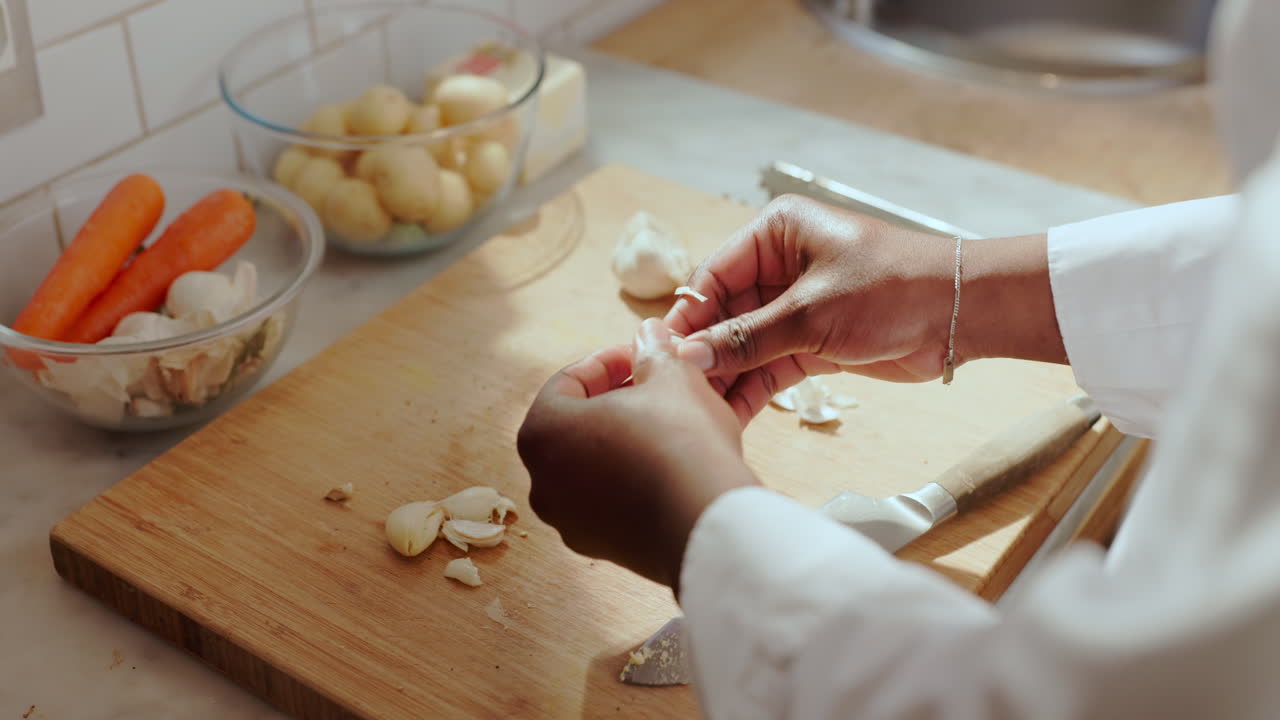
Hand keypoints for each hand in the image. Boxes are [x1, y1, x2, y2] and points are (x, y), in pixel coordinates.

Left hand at [517, 319, 759, 589]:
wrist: (707, 524)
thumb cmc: (680, 440)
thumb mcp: (671, 377)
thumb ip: (653, 352)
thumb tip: (649, 334)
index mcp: (542, 432)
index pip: (568, 382)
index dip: (609, 361)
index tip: (641, 355)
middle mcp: (542, 481)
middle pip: (576, 426)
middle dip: (614, 402)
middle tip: (653, 386)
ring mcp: (569, 521)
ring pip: (593, 466)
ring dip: (624, 441)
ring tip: (666, 425)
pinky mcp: (601, 548)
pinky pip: (611, 501)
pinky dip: (633, 480)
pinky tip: (670, 467)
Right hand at [665, 195, 1063, 423]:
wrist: (962, 313)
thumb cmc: (894, 287)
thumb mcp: (811, 312)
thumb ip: (747, 339)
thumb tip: (689, 359)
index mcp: (776, 233)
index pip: (713, 276)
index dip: (688, 318)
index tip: (663, 356)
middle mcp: (780, 265)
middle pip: (724, 314)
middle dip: (704, 354)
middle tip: (677, 394)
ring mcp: (795, 305)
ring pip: (744, 345)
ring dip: (725, 376)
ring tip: (698, 413)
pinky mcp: (812, 340)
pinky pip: (769, 365)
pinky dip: (752, 388)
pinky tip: (729, 414)